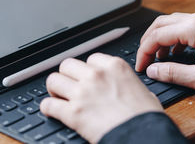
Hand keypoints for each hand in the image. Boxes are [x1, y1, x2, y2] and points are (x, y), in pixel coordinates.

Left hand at [40, 53, 162, 143]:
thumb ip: (128, 83)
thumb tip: (126, 87)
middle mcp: (96, 75)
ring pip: (53, 80)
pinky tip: (52, 111)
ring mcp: (82, 93)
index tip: (87, 77)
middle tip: (70, 86)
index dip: (88, 69)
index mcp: (114, 67)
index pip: (91, 59)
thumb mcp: (144, 91)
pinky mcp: (73, 113)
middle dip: (67, 76)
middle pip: (67, 65)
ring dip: (55, 89)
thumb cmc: (146, 117)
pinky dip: (48, 108)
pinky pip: (48, 104)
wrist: (143, 135)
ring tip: (59, 96)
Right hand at [136, 11, 194, 92]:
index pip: (157, 35)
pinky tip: (174, 52)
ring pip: (171, 22)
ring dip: (160, 38)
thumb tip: (153, 71)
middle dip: (148, 41)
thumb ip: (173, 73)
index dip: (144, 51)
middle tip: (144, 59)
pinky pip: (183, 25)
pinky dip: (173, 37)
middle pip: (160, 23)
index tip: (141, 66)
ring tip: (158, 58)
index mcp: (194, 28)